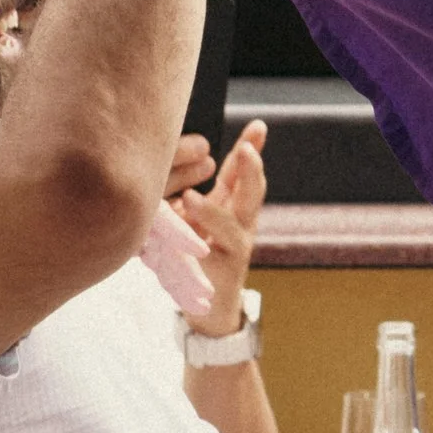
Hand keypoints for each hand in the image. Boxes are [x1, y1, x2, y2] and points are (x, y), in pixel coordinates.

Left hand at [173, 119, 266, 335]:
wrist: (209, 306)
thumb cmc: (198, 252)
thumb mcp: (194, 216)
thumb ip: (189, 190)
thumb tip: (173, 156)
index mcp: (233, 206)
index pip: (243, 172)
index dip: (252, 149)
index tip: (259, 125)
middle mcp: (242, 226)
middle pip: (252, 195)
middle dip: (251, 172)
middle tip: (246, 151)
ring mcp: (235, 252)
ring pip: (231, 230)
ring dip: (212, 213)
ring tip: (190, 198)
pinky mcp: (221, 278)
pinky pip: (208, 264)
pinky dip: (195, 254)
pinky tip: (181, 247)